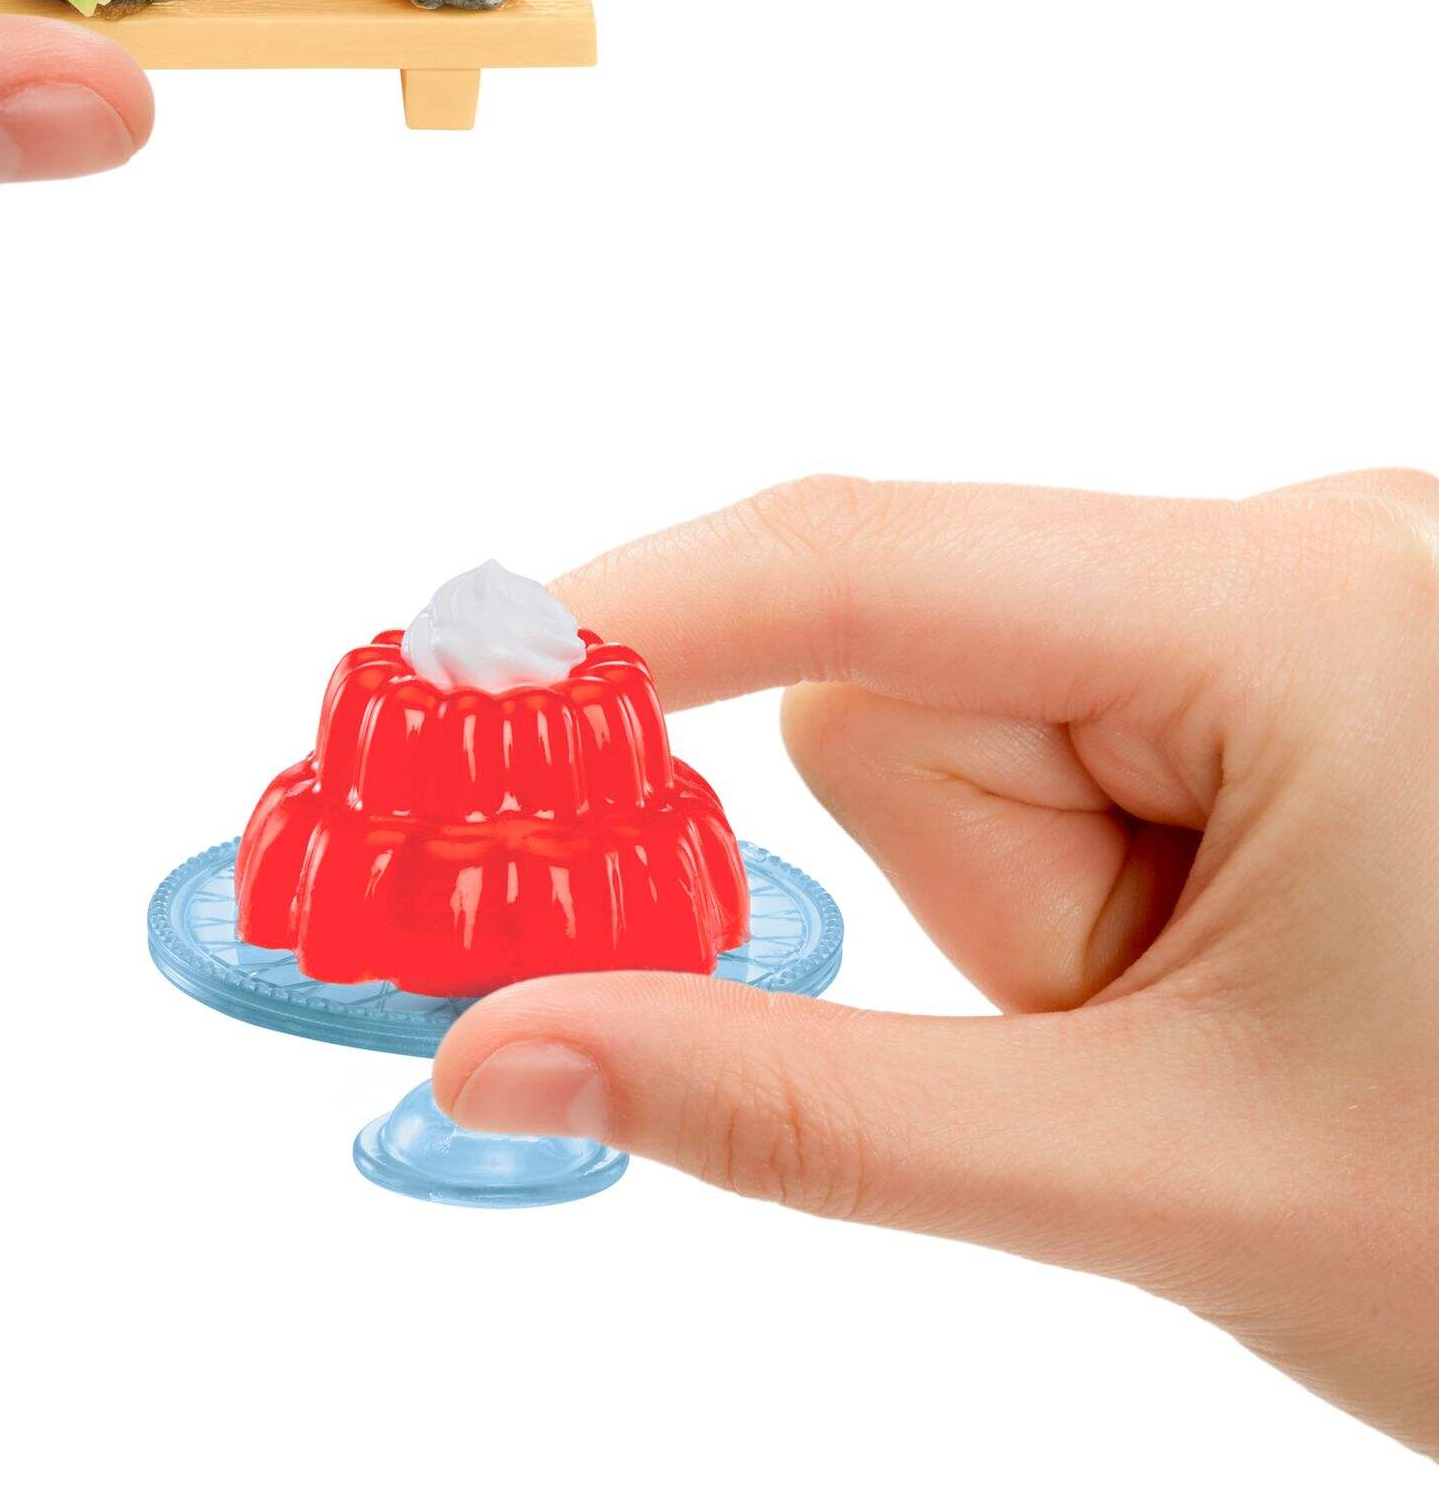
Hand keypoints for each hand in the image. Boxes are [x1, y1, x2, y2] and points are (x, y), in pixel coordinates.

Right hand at [431, 474, 1438, 1453]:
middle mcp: (1291, 555)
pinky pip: (1043, 738)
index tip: (433, 687)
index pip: (864, 557)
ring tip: (1200, 1034)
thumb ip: (791, 1106)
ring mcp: (1290, 607)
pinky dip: (1058, 877)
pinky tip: (1214, 978)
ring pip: (964, 725)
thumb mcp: (1148, 1169)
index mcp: (1290, 613)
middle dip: (957, 890)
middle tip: (1101, 1051)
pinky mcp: (1273, 669)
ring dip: (1019, 907)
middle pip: (909, 679)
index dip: (622, 619)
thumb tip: (497, 1048)